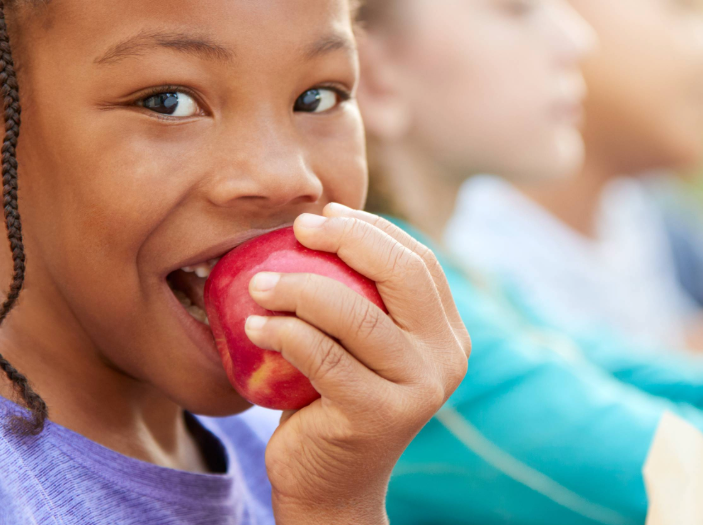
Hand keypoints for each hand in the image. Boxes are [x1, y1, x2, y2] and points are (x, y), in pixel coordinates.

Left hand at [244, 202, 470, 524]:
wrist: (328, 488)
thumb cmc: (331, 402)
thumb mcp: (357, 344)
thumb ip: (362, 295)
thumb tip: (325, 217)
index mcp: (448, 335)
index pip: (419, 261)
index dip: (372, 229)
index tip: (325, 215)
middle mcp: (446, 359)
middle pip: (402, 274)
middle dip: (347, 239)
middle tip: (298, 229)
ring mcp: (418, 389)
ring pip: (357, 313)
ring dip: (299, 286)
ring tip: (259, 282)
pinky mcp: (378, 416)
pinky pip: (323, 356)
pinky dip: (283, 331)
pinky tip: (254, 325)